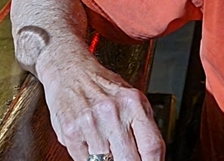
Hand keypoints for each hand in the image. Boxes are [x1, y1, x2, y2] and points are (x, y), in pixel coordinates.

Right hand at [40, 59, 165, 160]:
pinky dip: (90, 158)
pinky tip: (92, 145)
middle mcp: (113, 113)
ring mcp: (91, 124)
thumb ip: (142, 126)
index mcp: (134, 103)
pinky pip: (84, 160)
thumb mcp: (131, 99)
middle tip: (129, 159)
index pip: (152, 146)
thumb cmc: (103, 85)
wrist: (71, 71)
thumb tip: (153, 155)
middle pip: (130, 160)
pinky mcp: (71, 133)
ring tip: (110, 150)